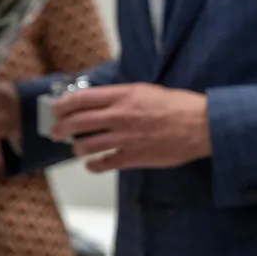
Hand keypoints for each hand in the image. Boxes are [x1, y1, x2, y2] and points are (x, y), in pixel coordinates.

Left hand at [50, 83, 210, 172]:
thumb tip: (97, 102)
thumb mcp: (143, 90)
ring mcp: (125, 138)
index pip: (81, 99)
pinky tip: (91, 164)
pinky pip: (105, 163)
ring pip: (87, 145)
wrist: (200, 125)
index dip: (63, 105)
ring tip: (75, 149)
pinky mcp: (134, 157)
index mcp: (121, 95)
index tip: (56, 109)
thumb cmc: (176, 105)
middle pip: (78, 122)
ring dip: (76, 148)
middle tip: (56, 132)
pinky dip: (94, 165)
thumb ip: (119, 96)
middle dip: (61, 128)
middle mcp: (119, 116)